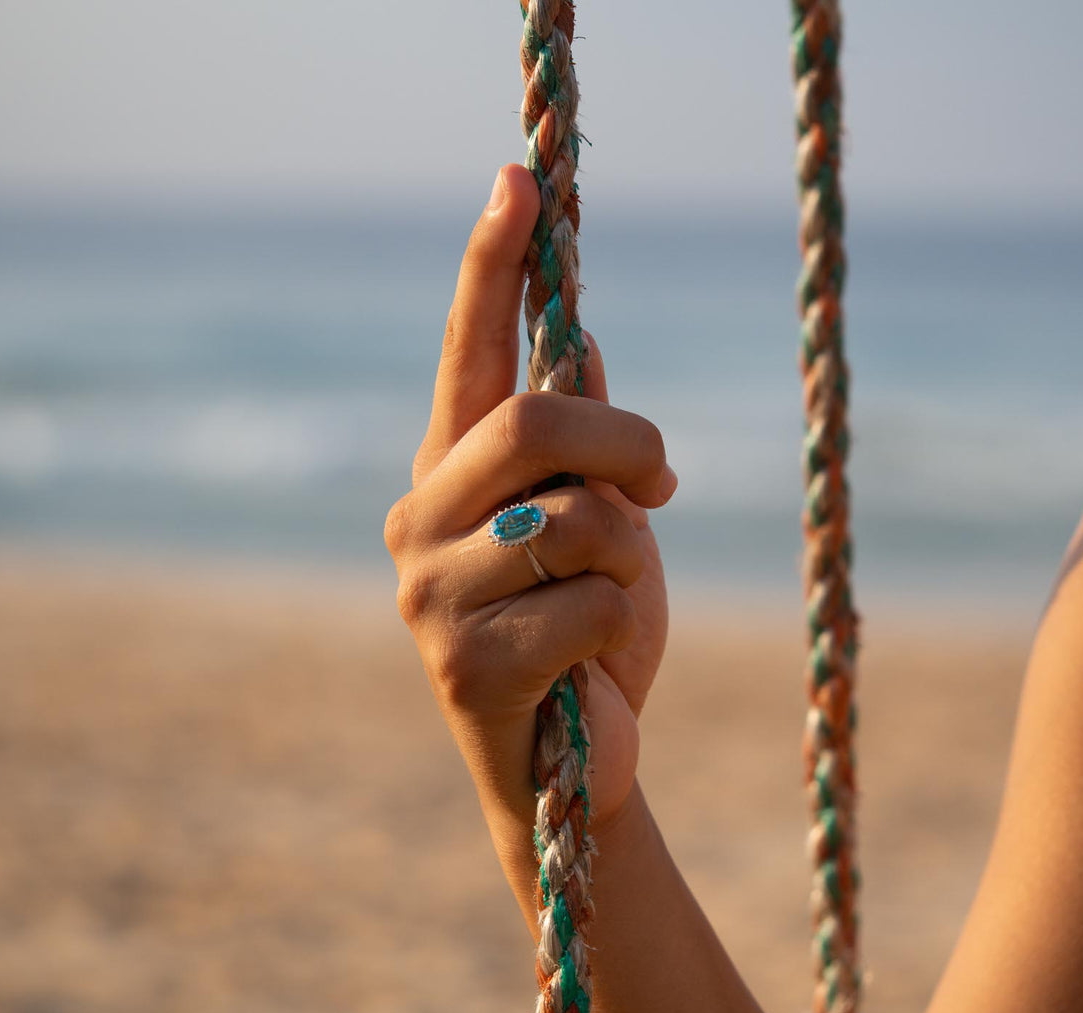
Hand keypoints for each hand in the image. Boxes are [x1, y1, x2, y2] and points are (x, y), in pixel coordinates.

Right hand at [383, 164, 674, 834]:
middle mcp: (420, 516)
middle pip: (532, 420)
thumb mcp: (601, 524)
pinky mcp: (463, 662)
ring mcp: (429, 590)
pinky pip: (593, 599)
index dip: (494, 264)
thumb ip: (581, 443)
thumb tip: (586, 343)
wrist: (575, 765)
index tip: (519, 176)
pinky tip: (590, 666)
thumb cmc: (588, 632)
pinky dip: (623, 624)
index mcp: (452, 471)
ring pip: (575, 515)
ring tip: (609, 603)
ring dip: (629, 556)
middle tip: (663, 482)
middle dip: (624, 443)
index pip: (469, 350)